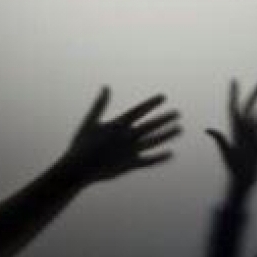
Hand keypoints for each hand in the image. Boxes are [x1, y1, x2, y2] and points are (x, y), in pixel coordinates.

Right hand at [58, 88, 180, 184]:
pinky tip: (170, 153)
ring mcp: (130, 152)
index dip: (152, 103)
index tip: (163, 97)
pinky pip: (148, 161)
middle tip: (178, 113)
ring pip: (153, 141)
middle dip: (165, 118)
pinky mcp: (130, 165)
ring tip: (179, 129)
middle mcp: (127, 137)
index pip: (139, 110)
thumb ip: (100, 104)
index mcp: (117, 125)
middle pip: (151, 125)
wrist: (77, 169)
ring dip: (167, 135)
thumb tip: (106, 87)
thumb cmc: (81, 144)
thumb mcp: (90, 121)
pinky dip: (159, 157)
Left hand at [206, 81, 256, 198]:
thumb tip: (209, 129)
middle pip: (250, 107)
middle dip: (255, 95)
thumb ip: (220, 139)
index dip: (234, 94)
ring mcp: (255, 135)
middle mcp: (245, 129)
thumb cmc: (233, 169)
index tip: (234, 80)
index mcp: (235, 129)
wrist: (243, 181)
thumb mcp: (227, 152)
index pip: (234, 107)